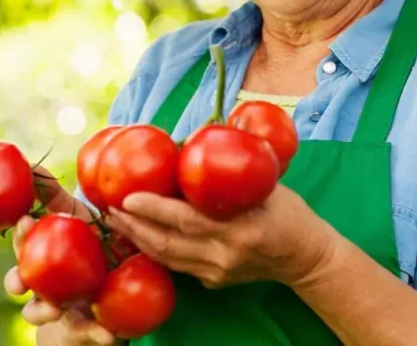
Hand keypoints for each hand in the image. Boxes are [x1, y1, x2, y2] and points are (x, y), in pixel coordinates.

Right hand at [4, 168, 115, 344]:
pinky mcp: (84, 329)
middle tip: (23, 278)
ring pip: (41, 313)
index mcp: (42, 254)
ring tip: (55, 309)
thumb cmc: (88, 245)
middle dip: (17, 281)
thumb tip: (32, 165)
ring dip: (43, 311)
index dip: (21, 235)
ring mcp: (61, 308)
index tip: (26, 221)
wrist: (111, 288)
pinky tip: (110, 335)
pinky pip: (89, 334)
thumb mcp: (77, 218)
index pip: (24, 243)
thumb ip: (54, 195)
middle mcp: (44, 283)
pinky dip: (98, 335)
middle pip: (21, 282)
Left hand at [106, 184, 337, 289]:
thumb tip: (198, 133)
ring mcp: (218, 273)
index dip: (154, 208)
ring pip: (167, 258)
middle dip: (134, 224)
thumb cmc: (290, 213)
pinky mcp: (213, 282)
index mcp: (241, 229)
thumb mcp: (268, 184)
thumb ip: (234, 167)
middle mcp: (225, 255)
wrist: (306, 258)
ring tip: (117, 219)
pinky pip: (177, 265)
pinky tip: (140, 234)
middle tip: (111, 205)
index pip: (188, 220)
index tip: (128, 195)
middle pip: (168, 243)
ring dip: (138, 239)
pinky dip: (155, 249)